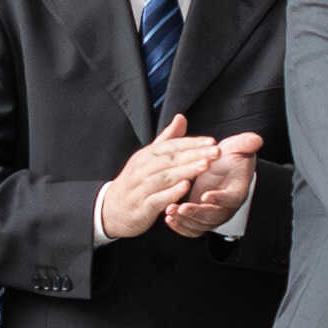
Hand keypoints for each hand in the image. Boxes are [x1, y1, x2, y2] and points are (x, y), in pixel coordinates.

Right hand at [97, 114, 218, 240]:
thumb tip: (181, 117)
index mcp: (146, 155)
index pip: (171, 145)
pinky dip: (172, 192)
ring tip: (205, 166)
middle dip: (195, 154)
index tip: (212, 141)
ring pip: (165, 177)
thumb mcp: (149, 157)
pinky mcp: (142, 206)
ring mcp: (141, 187)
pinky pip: (158, 198)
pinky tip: (186, 187)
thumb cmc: (136, 181)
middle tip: (216, 152)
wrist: (112, 209)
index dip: (192, 143)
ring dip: (186, 170)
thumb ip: (167, 139)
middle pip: (171, 159)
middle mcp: (143, 169)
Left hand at [167, 130, 261, 237]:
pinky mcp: (200, 217)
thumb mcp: (238, 147)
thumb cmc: (230, 158)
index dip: (220, 198)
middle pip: (214, 216)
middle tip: (182, 208)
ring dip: (185, 220)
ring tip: (170, 210)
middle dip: (197, 213)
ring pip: (201, 225)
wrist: (223, 167)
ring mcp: (212, 214)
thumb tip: (256, 139)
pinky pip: (192, 229)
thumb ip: (246, 143)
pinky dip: (181, 226)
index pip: (231, 198)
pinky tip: (169, 218)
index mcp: (236, 191)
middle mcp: (226, 207)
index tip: (206, 195)